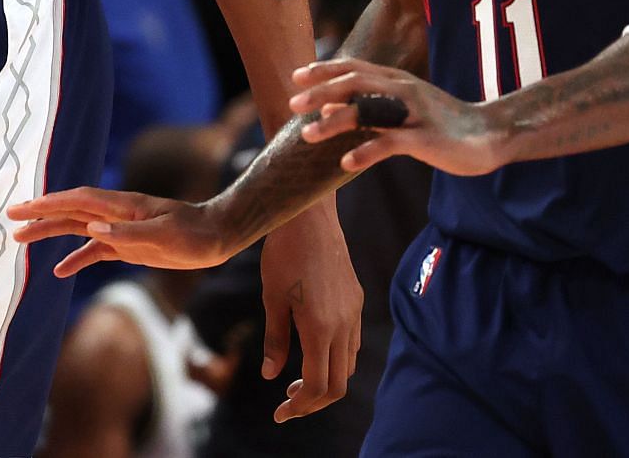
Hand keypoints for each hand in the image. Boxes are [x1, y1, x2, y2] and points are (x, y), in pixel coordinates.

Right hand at [7, 188, 231, 276]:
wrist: (216, 237)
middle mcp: (116, 214)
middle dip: (41, 214)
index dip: (49, 202)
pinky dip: (76, 258)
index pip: (78, 200)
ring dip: (51, 233)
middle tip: (11, 219)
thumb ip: (128, 234)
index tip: (23, 207)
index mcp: (123, 206)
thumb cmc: (194, 235)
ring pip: (78, 228)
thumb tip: (91, 229)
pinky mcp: (128, 245)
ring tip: (21, 240)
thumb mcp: (164, 236)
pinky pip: (95, 250)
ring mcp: (120, 229)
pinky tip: (60, 271)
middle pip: (71, 211)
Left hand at [259, 204, 360, 422]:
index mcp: (320, 327)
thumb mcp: (272, 299)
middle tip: (288, 404)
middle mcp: (343, 324)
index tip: (279, 412)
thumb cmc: (283, 255)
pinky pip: (353, 341)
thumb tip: (272, 376)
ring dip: (327, 381)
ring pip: (349, 364)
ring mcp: (353, 311)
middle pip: (339, 384)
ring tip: (299, 380)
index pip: (318, 386)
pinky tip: (315, 350)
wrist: (309, 216)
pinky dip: (337, 358)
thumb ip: (275, 341)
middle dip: (314, 402)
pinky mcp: (356, 299)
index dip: (299, 406)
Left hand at [290, 57, 502, 175]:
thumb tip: (326, 107)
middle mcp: (403, 90)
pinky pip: (390, 144)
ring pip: (368, 112)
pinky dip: (366, 151)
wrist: (489, 135)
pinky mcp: (425, 139)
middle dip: (321, 91)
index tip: (297, 76)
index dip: (325, 70)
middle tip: (292, 103)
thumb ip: (367, 106)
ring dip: (334, 122)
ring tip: (307, 135)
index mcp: (397, 80)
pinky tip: (346, 162)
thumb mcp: (402, 109)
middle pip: (355, 83)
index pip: (354, 67)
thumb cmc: (441, 122)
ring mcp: (414, 114)